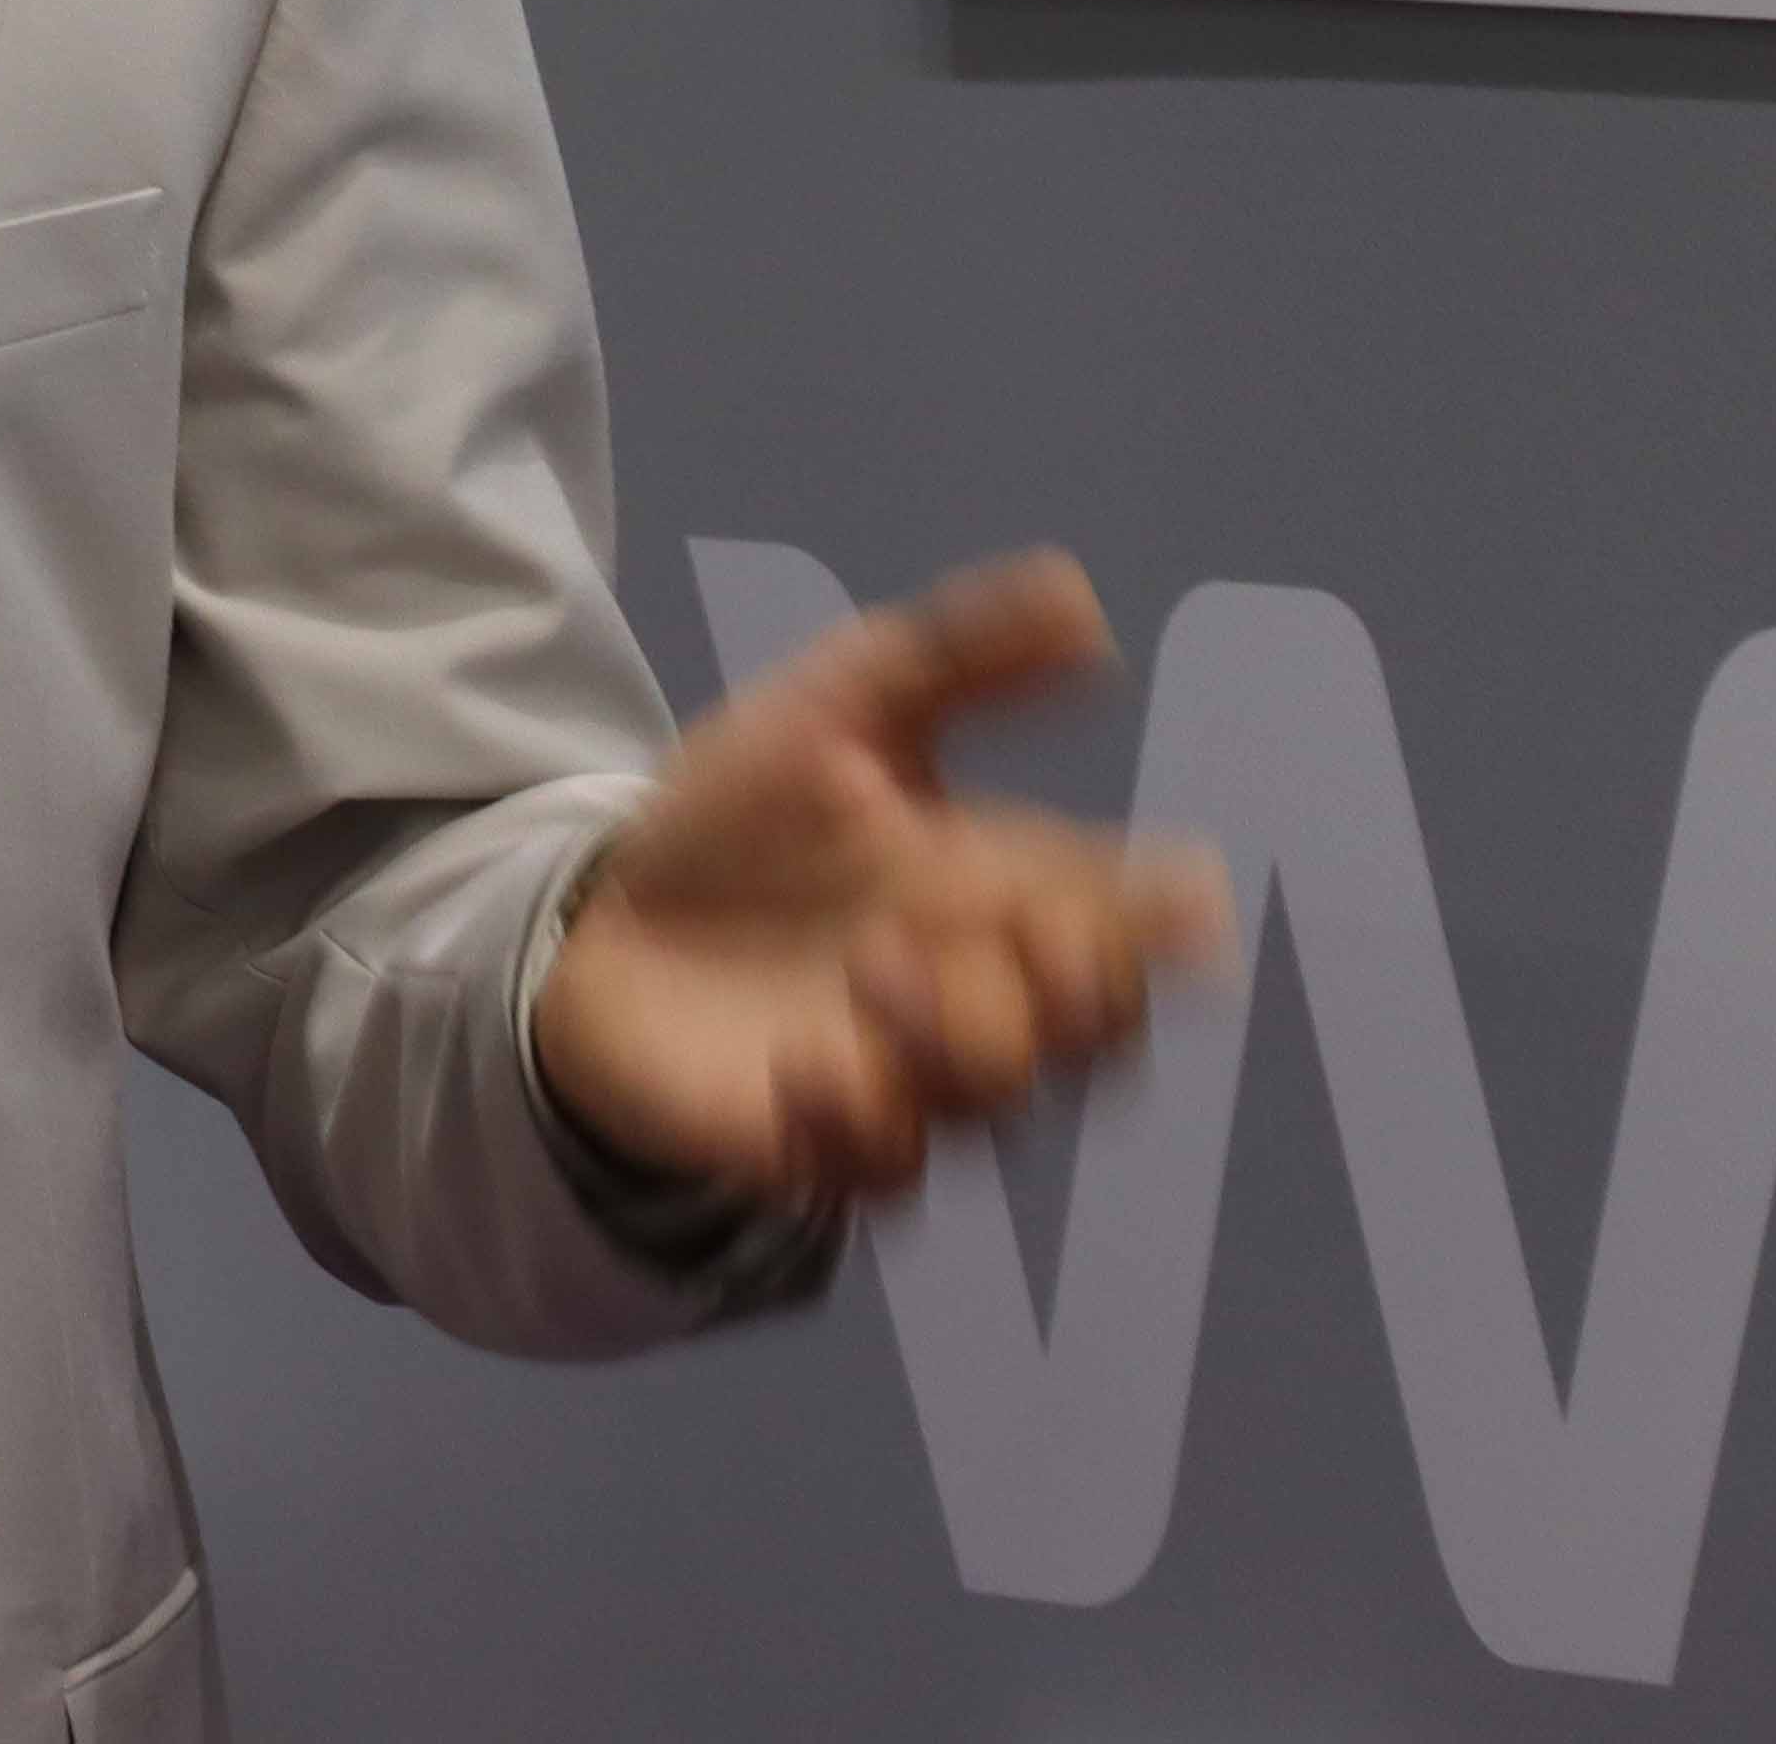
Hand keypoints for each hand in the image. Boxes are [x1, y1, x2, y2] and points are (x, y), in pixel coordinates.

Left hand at [529, 548, 1226, 1207]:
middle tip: (1023, 936)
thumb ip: (960, 653)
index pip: (1132, 930)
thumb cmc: (746, 813)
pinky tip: (808, 1067)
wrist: (600, 910)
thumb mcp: (843, 703)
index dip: (1169, 927)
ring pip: (994, 1108)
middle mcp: (980, 1001)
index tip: (1176, 898)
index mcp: (1007, 897)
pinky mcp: (822, 1145)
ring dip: (958, 1043)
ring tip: (877, 970)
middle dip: (1082, 997)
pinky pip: (878, 1174)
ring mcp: (908, 1081)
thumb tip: (1083, 600)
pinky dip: (856, 1125)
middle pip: (1097, 1038)